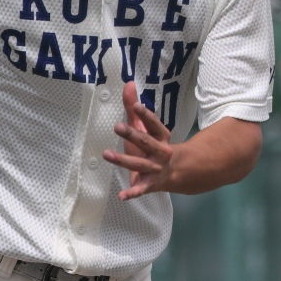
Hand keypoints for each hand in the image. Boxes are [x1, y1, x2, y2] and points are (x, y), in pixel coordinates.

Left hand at [104, 82, 177, 198]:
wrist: (173, 173)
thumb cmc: (152, 145)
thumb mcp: (144, 127)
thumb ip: (133, 107)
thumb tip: (128, 83)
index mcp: (161, 136)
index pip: (153, 124)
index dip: (146, 115)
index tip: (136, 106)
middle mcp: (160, 152)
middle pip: (145, 142)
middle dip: (132, 135)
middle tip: (118, 126)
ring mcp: (155, 169)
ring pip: (138, 164)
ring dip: (122, 160)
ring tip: (106, 154)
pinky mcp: (149, 184)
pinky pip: (140, 189)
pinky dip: (132, 193)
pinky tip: (121, 196)